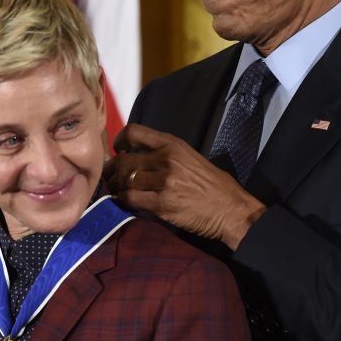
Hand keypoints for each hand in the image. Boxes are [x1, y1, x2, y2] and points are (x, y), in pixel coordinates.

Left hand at [103, 124, 265, 249]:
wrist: (231, 209)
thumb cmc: (214, 185)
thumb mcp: (191, 157)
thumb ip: (165, 154)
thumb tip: (137, 157)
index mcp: (174, 145)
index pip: (134, 132)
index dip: (119, 140)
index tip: (118, 150)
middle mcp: (166, 160)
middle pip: (123, 160)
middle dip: (111, 170)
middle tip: (109, 177)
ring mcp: (164, 182)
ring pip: (123, 181)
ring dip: (116, 188)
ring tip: (117, 192)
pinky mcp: (162, 204)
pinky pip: (130, 199)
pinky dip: (123, 201)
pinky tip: (126, 203)